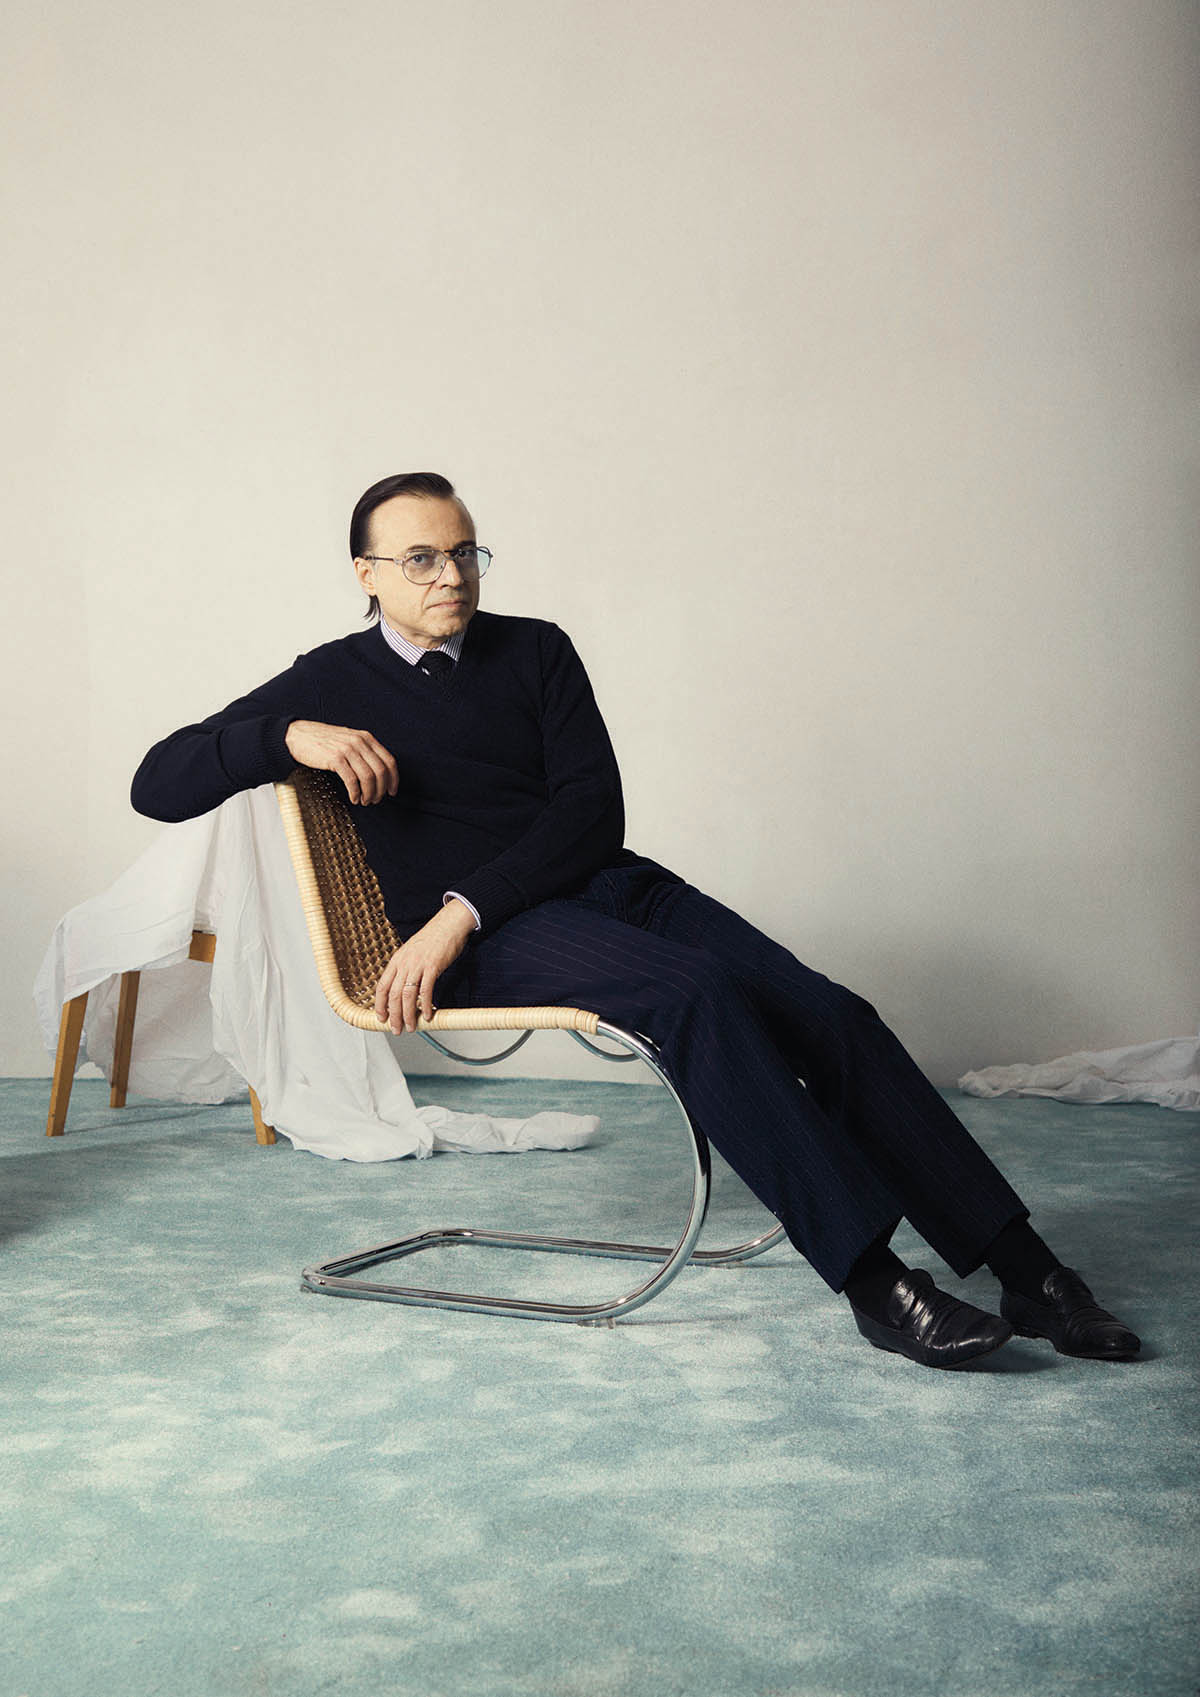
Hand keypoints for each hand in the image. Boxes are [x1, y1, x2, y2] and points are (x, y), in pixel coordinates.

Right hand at [284, 720, 398, 804]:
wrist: (298, 735)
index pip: (389, 760)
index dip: (394, 779)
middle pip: (381, 771)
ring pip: (368, 777)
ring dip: (369, 794)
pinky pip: (352, 780)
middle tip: (375, 800)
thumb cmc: (323, 741)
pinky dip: (356, 793)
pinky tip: (354, 798)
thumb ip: (364, 751)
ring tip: (364, 801)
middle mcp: (359, 742)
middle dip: (381, 790)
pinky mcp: (335, 759)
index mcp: (366, 738)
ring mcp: (347, 749)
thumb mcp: (349, 740)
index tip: (392, 791)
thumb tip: (379, 774)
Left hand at [375, 901, 476, 1032]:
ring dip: (408, 1014)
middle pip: (393, 995)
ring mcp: (417, 965)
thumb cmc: (432, 939)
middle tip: (396, 1029)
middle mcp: (404, 964)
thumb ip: (405, 969)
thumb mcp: (411, 953)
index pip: (382, 987)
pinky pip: (426, 990)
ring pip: (407, 996)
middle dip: (393, 1016)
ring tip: (410, 1026)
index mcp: (397, 961)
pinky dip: (426, 1005)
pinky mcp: (432, 967)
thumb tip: (403, 988)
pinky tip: (427, 1015)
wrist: (447, 925)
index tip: (381, 1018)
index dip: (379, 1005)